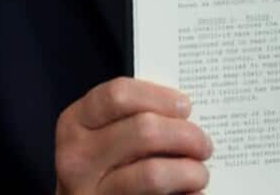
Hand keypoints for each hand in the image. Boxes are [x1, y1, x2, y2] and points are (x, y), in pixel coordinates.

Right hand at [55, 77, 211, 193]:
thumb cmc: (102, 164)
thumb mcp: (104, 134)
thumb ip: (133, 117)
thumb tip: (185, 112)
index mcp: (76, 123)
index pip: (118, 95)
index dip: (159, 97)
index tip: (184, 106)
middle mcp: (77, 157)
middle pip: (144, 131)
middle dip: (186, 135)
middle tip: (203, 144)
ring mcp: (89, 191)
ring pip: (153, 174)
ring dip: (189, 172)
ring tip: (199, 173)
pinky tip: (192, 193)